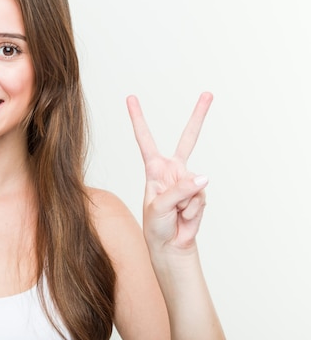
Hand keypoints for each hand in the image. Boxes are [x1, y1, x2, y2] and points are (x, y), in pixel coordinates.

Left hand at [127, 92, 212, 252]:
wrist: (170, 245)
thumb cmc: (156, 225)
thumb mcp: (159, 206)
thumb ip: (180, 190)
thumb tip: (204, 177)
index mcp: (155, 168)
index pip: (145, 139)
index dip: (138, 118)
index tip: (130, 98)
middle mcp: (172, 170)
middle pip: (188, 139)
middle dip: (198, 116)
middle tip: (208, 94)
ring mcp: (188, 180)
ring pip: (195, 181)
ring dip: (185, 202)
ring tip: (175, 213)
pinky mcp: (200, 193)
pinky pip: (201, 197)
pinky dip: (193, 209)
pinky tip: (184, 216)